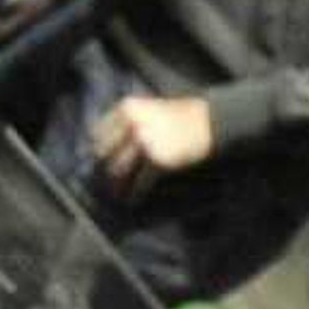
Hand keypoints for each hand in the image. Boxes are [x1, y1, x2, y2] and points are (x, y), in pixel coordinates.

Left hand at [90, 93, 212, 198]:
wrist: (209, 122)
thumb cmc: (180, 116)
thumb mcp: (149, 109)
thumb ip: (129, 122)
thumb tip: (106, 147)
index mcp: (127, 108)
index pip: (98, 132)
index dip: (99, 149)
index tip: (99, 160)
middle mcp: (132, 123)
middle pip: (104, 152)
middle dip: (104, 167)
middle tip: (105, 180)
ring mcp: (144, 142)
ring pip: (118, 170)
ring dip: (117, 184)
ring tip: (117, 193)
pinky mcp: (157, 160)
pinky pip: (139, 182)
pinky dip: (135, 193)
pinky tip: (133, 200)